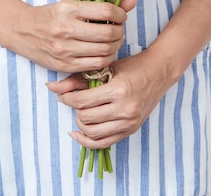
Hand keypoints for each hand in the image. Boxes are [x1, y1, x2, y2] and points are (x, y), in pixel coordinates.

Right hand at [8, 0, 136, 72]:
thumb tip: (133, 1)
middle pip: (108, 33)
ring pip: (104, 51)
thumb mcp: (73, 3)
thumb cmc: (51, 15)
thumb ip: (104, 3)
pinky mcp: (64, 65)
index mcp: (68, 9)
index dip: (120, 14)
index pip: (106, 11)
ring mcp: (64, 50)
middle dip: (120, 31)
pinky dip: (106, 58)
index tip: (121, 15)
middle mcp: (65, 29)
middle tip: (119, 29)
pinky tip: (105, 51)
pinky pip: (95, 64)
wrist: (23, 31)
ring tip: (113, 40)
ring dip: (116, 45)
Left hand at [46, 49, 172, 148]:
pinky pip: (104, 143)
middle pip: (86, 118)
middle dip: (75, 110)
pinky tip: (78, 132)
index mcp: (118, 90)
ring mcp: (129, 122)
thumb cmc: (132, 67)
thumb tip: (51, 87)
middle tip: (75, 101)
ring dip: (81, 123)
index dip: (67, 99)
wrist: (159, 72)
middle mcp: (125, 108)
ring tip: (82, 112)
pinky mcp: (131, 129)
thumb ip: (76, 80)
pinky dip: (87, 141)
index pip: (82, 102)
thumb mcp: (104, 69)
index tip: (64, 95)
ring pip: (93, 132)